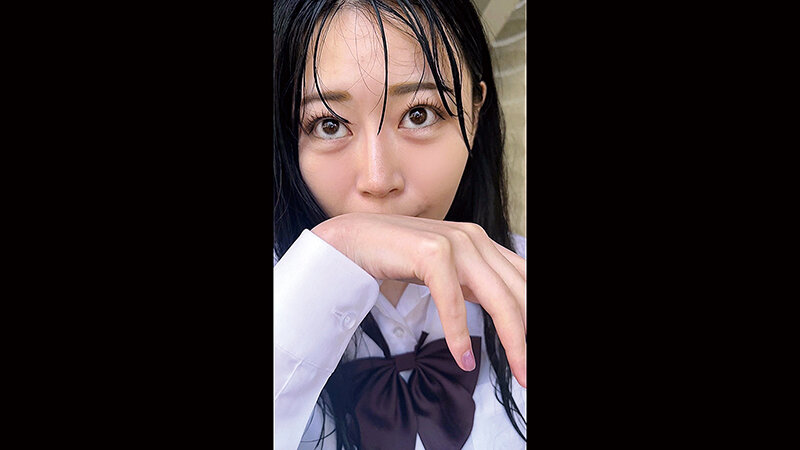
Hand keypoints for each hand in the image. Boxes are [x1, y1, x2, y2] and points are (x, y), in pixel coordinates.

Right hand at [312, 213, 526, 387]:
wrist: (354, 239)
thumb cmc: (398, 258)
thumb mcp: (447, 270)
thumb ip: (473, 283)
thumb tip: (505, 314)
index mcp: (482, 242)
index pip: (523, 280)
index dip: (531, 314)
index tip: (530, 349)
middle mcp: (474, 238)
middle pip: (517, 293)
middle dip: (527, 336)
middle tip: (528, 372)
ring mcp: (455, 243)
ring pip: (496, 299)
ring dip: (511, 341)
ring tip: (518, 371)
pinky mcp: (432, 253)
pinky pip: (453, 302)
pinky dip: (460, 335)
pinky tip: (464, 359)